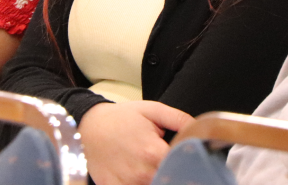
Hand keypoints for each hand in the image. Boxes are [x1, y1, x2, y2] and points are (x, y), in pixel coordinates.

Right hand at [77, 101, 193, 184]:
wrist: (88, 127)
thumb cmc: (121, 118)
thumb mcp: (151, 110)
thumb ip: (178, 119)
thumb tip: (199, 128)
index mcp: (153, 152)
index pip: (182, 167)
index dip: (188, 164)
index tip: (188, 159)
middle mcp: (141, 172)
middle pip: (168, 179)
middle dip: (173, 173)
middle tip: (172, 163)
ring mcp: (126, 184)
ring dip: (158, 178)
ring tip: (153, 165)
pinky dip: (140, 184)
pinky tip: (139, 175)